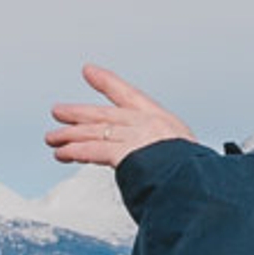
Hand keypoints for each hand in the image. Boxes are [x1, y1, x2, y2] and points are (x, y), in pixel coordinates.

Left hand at [47, 64, 195, 167]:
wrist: (200, 182)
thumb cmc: (198, 174)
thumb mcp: (187, 156)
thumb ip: (166, 154)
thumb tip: (157, 163)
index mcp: (163, 121)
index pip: (129, 95)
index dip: (107, 82)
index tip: (90, 72)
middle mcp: (147, 124)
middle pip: (104, 115)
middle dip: (79, 113)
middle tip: (59, 112)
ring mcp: (136, 137)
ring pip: (95, 132)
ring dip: (70, 136)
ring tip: (53, 139)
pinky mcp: (125, 153)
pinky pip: (94, 150)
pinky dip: (75, 151)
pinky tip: (62, 154)